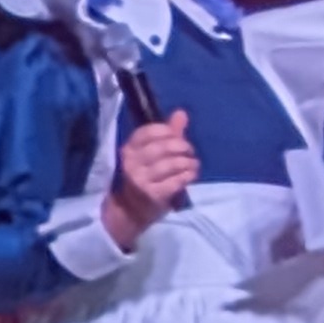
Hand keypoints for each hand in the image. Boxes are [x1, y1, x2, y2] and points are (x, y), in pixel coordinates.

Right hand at [109, 111, 199, 241]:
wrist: (132, 209)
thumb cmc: (146, 176)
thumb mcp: (153, 153)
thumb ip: (168, 133)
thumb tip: (181, 113)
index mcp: (129, 148)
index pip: (148, 131)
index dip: (168, 131)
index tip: (178, 137)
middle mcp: (131, 162)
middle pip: (163, 147)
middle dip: (182, 147)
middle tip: (190, 151)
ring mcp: (140, 179)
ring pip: (171, 164)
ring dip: (188, 162)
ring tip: (193, 164)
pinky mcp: (151, 194)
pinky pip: (175, 181)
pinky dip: (187, 176)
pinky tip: (191, 175)